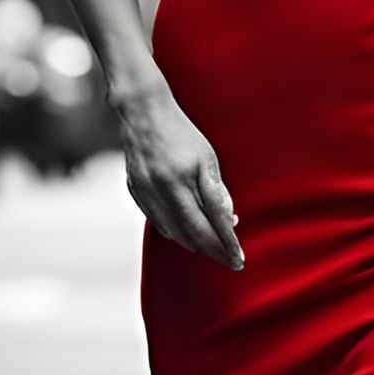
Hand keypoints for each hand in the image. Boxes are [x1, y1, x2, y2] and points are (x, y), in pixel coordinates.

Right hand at [118, 84, 243, 268]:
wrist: (142, 112)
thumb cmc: (181, 132)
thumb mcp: (206, 157)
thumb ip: (215, 190)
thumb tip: (227, 220)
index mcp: (182, 178)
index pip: (209, 221)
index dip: (226, 242)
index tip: (239, 259)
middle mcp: (161, 188)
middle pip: (190, 233)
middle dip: (213, 250)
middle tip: (231, 261)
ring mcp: (145, 190)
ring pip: (172, 231)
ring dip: (194, 244)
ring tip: (213, 250)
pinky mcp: (134, 190)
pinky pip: (157, 221)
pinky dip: (175, 232)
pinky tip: (187, 234)